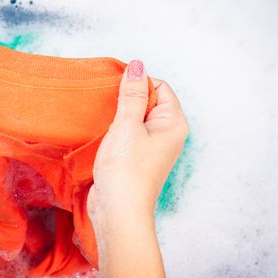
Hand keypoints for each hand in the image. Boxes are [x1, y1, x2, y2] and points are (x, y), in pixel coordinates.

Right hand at [87, 59, 188, 277]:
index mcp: (173, 123)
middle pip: (149, 100)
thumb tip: (137, 65)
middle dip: (127, 99)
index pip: (160, 87)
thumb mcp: (127, 125)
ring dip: (119, 114)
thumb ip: (132, 94)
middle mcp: (168, 133)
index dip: (139, 83)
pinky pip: (130, 132)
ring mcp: (153, 146)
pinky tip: (104, 132)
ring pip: (136, 117)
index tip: (117, 88)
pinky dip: (117, 128)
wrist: (118, 211)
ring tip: (105, 119)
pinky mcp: (138, 156)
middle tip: (109, 105)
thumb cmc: (126, 170)